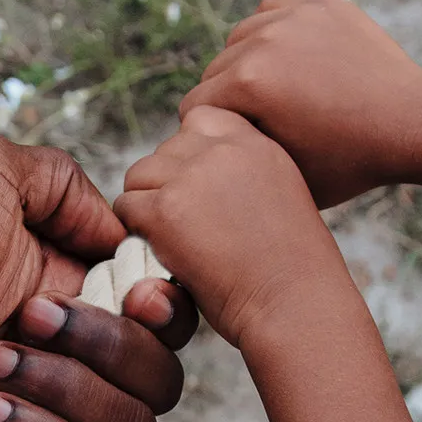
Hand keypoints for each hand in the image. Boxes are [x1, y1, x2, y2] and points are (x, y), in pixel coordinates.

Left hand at [0, 130, 195, 421]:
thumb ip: (67, 186)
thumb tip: (121, 240)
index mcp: (71, 300)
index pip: (165, 325)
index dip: (167, 312)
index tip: (135, 293)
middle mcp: (66, 367)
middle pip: (160, 383)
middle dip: (107, 346)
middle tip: (24, 315)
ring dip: (66, 389)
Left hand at [114, 108, 346, 351]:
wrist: (295, 304)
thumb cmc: (291, 269)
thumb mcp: (281, 195)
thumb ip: (242, 172)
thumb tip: (197, 175)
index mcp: (257, 144)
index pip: (201, 118)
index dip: (189, 154)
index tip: (199, 192)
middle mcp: (224, 151)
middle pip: (164, 149)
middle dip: (166, 184)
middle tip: (185, 226)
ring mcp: (191, 178)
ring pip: (138, 175)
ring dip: (146, 206)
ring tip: (173, 240)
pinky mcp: (165, 210)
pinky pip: (126, 207)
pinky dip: (135, 232)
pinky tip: (163, 253)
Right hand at [181, 0, 421, 206]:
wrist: (413, 124)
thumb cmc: (347, 161)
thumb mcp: (281, 171)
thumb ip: (233, 151)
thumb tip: (200, 144)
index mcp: (246, 84)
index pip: (194, 106)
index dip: (211, 132)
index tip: (237, 144)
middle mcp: (262, 42)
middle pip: (215, 71)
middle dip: (230, 97)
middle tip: (263, 120)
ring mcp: (293, 17)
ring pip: (240, 38)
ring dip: (249, 61)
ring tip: (278, 88)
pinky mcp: (319, 2)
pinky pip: (272, 6)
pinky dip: (273, 26)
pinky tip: (290, 53)